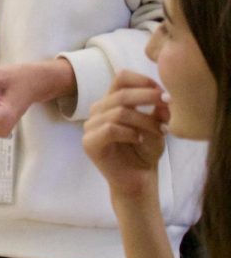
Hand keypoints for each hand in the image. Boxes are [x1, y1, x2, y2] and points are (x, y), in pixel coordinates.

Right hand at [83, 70, 168, 200]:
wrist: (138, 179)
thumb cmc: (146, 151)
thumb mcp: (157, 126)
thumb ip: (159, 111)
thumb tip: (164, 97)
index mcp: (111, 102)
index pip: (121, 78)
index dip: (142, 80)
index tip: (162, 92)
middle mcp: (98, 110)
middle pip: (121, 93)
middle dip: (148, 97)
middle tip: (168, 105)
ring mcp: (90, 127)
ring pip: (119, 112)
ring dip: (145, 120)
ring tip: (160, 131)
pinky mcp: (89, 143)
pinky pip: (110, 129)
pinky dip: (130, 133)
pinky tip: (140, 140)